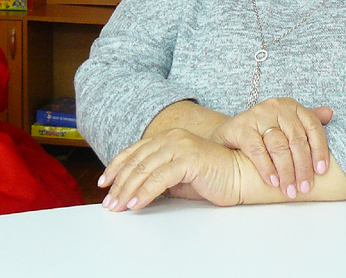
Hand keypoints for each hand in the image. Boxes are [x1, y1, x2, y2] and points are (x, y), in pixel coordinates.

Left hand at [98, 128, 243, 210]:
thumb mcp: (178, 177)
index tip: (104, 183)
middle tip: (109, 203)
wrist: (241, 176)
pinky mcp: (189, 159)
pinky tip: (136, 204)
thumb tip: (134, 191)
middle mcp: (172, 137)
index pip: (134, 151)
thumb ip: (157, 177)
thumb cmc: (213, 177)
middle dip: (119, 184)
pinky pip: (159, 178)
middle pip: (136, 161)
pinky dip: (145, 192)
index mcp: (168, 138)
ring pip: (144, 169)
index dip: (116, 167)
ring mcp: (180, 146)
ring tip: (119, 207)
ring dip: (127, 190)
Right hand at [209, 98, 332, 198]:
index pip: (312, 126)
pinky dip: (267, 168)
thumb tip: (330, 114)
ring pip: (278, 146)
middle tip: (305, 188)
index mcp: (290, 106)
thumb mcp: (285, 124)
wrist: (227, 134)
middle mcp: (275, 107)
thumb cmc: (261, 132)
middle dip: (302, 167)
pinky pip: (257, 150)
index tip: (321, 171)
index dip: (319, 149)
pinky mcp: (241, 127)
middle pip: (296, 139)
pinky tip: (273, 182)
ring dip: (286, 172)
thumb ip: (306, 122)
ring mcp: (257, 115)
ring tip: (289, 190)